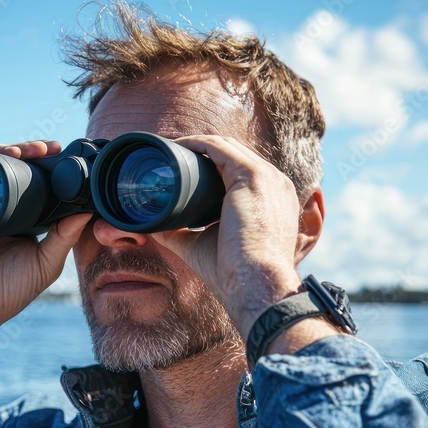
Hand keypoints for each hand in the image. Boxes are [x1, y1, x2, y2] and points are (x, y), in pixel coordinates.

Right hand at [0, 140, 91, 401]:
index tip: (65, 155)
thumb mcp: (46, 263)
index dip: (49, 167)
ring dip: (10, 150)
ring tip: (30, 150)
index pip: (35, 183)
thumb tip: (88, 210)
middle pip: (14, 169)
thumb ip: (65, 237)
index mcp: (20, 219)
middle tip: (52, 148)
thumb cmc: (7, 292)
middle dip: (32, 152)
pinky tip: (2, 156)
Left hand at [151, 135, 305, 335]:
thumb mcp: (203, 246)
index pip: (243, 171)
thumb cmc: (234, 273)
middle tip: (174, 154)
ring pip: (228, 146)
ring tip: (173, 148)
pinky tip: (179, 146)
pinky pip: (221, 147)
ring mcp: (266, 177)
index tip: (188, 167)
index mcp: (272, 200)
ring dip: (198, 143)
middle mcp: (274, 184)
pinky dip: (198, 143)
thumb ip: (180, 233)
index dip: (214, 165)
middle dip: (204, 150)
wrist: (256, 284)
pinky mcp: (252, 176)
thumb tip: (153, 225)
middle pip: (235, 154)